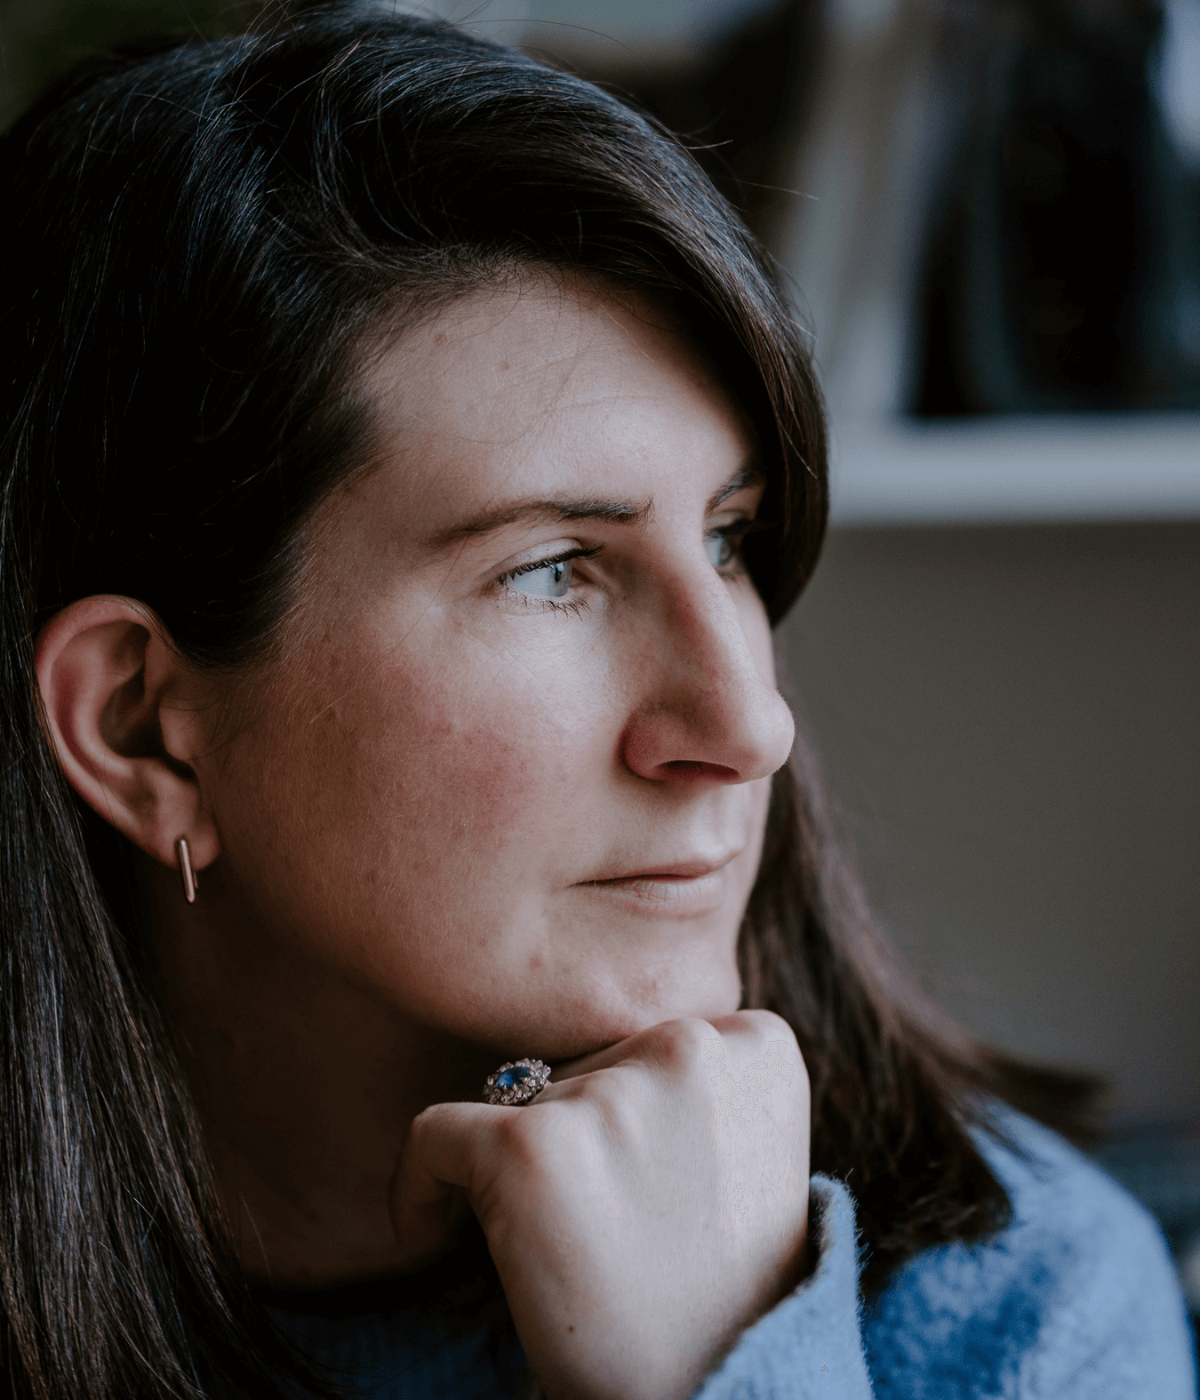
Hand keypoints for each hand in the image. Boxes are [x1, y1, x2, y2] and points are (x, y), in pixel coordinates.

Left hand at [390, 1012, 810, 1399]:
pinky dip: (419, 1186)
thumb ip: (689, 1088)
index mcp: (755, 1042)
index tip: (628, 1178)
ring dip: (523, 1166)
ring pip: (519, 1100)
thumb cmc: (726, 1291)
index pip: (651, 1036)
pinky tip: (429, 1232)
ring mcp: (610, 1092)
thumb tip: (591, 1056)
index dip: (628, 1110)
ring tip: (564, 1250)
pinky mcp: (531, 1146)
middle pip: (583, 1064)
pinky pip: (436, 1135)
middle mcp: (691, 1045)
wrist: (717, 1395)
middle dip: (577, 1137)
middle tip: (603, 1232)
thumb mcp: (748, 1155)